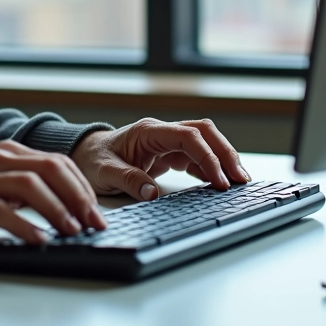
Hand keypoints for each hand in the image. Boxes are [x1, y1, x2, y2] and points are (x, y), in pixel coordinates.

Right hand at [0, 139, 106, 252]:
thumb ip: (26, 190)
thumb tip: (71, 211)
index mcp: (9, 153)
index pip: (58, 163)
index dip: (83, 188)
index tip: (98, 213)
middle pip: (51, 169)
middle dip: (78, 196)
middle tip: (93, 223)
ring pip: (30, 186)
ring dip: (57, 210)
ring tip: (72, 231)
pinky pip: (2, 210)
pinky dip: (25, 225)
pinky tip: (39, 240)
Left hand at [70, 118, 251, 201]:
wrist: (84, 154)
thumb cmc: (93, 159)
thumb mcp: (104, 172)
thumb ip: (128, 180)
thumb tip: (152, 194)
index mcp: (148, 131)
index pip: (188, 136)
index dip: (207, 156)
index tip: (219, 179)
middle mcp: (162, 132)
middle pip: (204, 133)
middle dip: (225, 153)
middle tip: (240, 179)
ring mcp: (167, 141)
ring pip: (205, 142)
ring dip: (222, 159)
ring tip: (239, 182)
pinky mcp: (169, 153)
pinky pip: (197, 156)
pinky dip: (211, 168)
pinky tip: (220, 182)